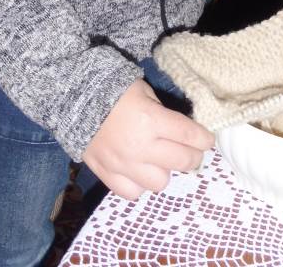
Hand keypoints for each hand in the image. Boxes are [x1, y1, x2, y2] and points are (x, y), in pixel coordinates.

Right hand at [82, 78, 213, 199]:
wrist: (74, 99)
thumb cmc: (114, 90)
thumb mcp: (144, 92)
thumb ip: (162, 113)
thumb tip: (181, 130)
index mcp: (151, 120)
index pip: (190, 136)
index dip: (204, 139)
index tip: (208, 139)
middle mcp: (141, 146)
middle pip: (182, 161)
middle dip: (193, 156)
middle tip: (192, 151)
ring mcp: (123, 164)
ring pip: (160, 182)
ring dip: (165, 171)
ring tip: (161, 160)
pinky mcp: (107, 174)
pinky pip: (133, 193)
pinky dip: (139, 184)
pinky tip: (140, 171)